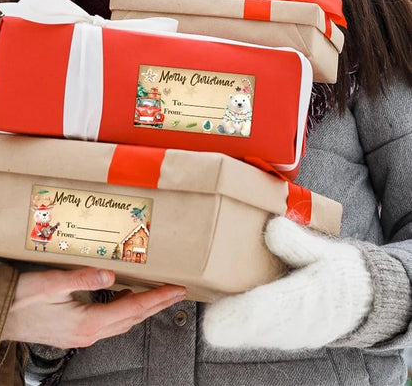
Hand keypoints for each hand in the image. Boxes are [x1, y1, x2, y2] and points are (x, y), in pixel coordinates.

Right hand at [2, 267, 185, 347]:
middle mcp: (88, 333)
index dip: (158, 298)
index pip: (133, 309)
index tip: (176, 290)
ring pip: (122, 322)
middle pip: (133, 318)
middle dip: (157, 305)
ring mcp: (81, 336)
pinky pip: (108, 322)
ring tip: (158, 295)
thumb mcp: (52, 283)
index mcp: (87, 322)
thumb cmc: (19, 299)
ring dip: (142, 309)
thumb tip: (112, 274)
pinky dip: (124, 310)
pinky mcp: (74, 332)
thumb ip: (83, 278)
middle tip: (177, 293)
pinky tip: (125, 299)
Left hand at [203, 217, 372, 349]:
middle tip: (198, 304)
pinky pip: (256, 333)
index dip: (238, 315)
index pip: (267, 309)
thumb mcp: (326, 252)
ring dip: (228, 320)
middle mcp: (295, 324)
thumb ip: (299, 244)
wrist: (363, 301)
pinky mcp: (284, 335)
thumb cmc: (341, 272)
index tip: (212, 319)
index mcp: (307, 298)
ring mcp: (289, 334)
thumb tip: (273, 228)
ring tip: (205, 301)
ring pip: (251, 333)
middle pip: (252, 327)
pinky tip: (220, 309)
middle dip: (224, 318)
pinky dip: (238, 323)